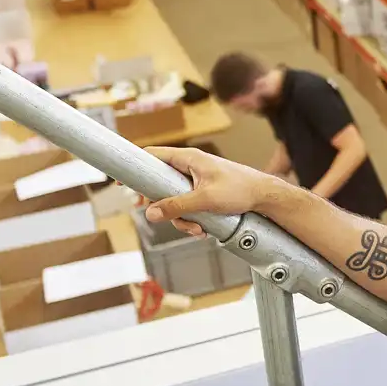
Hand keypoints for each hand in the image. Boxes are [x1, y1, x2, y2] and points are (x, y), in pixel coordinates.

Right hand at [143, 146, 278, 236]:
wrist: (265, 196)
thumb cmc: (240, 189)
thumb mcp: (205, 200)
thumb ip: (177, 206)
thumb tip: (150, 213)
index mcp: (188, 158)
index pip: (152, 155)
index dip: (134, 166)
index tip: (121, 182)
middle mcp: (189, 166)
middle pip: (159, 184)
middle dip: (161, 205)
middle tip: (159, 216)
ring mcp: (196, 180)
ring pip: (173, 199)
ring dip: (180, 218)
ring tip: (195, 229)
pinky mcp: (203, 192)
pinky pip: (187, 206)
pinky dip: (191, 219)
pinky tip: (202, 229)